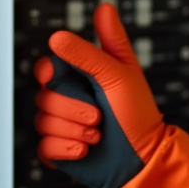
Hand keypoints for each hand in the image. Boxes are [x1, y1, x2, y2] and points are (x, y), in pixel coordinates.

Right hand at [33, 3, 164, 187]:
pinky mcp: (60, 148)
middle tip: (98, 113)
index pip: (48, 66)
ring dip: (74, 129)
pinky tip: (85, 147)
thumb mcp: (119, 74)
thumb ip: (90, 51)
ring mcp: (63, 123)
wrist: (145, 155)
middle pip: (44, 96)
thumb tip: (62, 32)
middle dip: (73, 108)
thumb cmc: (138, 112)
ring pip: (43, 122)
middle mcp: (70, 97)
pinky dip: (65, 148)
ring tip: (97, 132)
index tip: (54, 75)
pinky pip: (44, 147)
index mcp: (82, 75)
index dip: (47, 71)